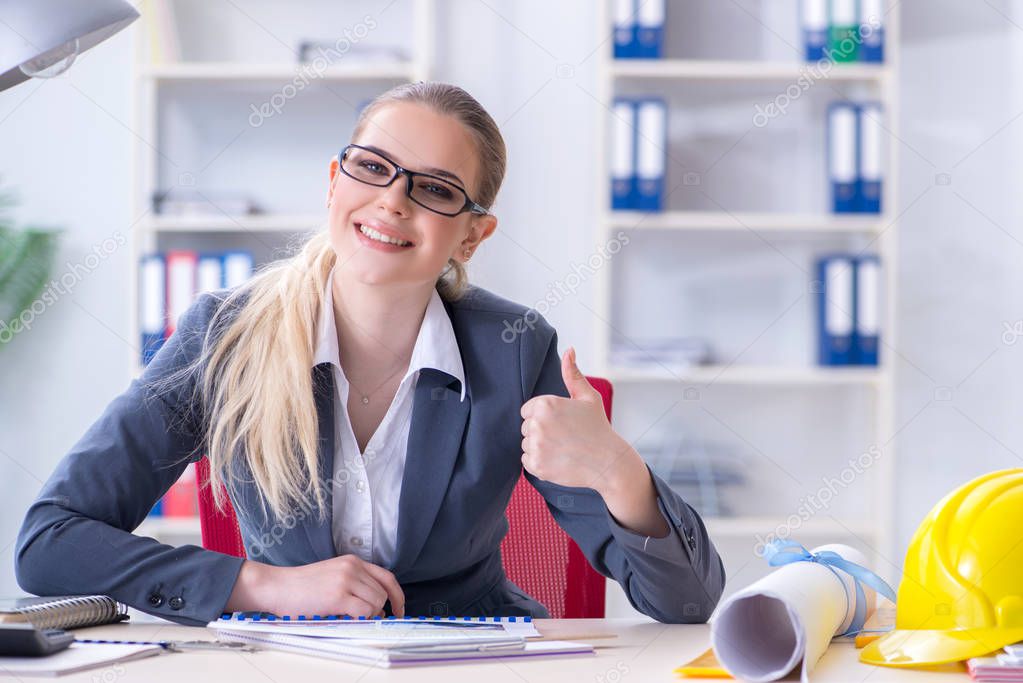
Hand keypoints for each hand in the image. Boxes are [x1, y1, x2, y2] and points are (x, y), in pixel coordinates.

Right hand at [229, 554, 404, 617]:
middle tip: (368, 620)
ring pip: (376, 603)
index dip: (397, 595)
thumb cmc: (301, 586)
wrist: (276, 587)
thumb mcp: (333, 576)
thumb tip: (378, 608)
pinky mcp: (338, 596)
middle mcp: (352, 567)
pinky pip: (365, 611)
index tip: (399, 609)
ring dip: (369, 615)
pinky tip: (348, 619)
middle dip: (380, 610)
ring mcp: (346, 580)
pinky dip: (362, 619)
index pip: (387, 577)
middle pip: (383, 592)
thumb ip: (355, 585)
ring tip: (349, 618)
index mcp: (352, 561)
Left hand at [519, 346, 636, 495]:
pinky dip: (539, 462)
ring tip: (562, 448)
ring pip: (526, 444)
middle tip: (565, 436)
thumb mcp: (588, 397)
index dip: (544, 416)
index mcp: (545, 404)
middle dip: (541, 431)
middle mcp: (537, 424)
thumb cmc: (598, 427)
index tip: (561, 422)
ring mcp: (536, 446)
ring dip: (539, 447)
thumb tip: (569, 350)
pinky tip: (558, 459)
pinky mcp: (536, 465)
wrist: (608, 462)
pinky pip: (526, 461)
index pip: (528, 410)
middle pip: (526, 427)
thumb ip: (572, 374)